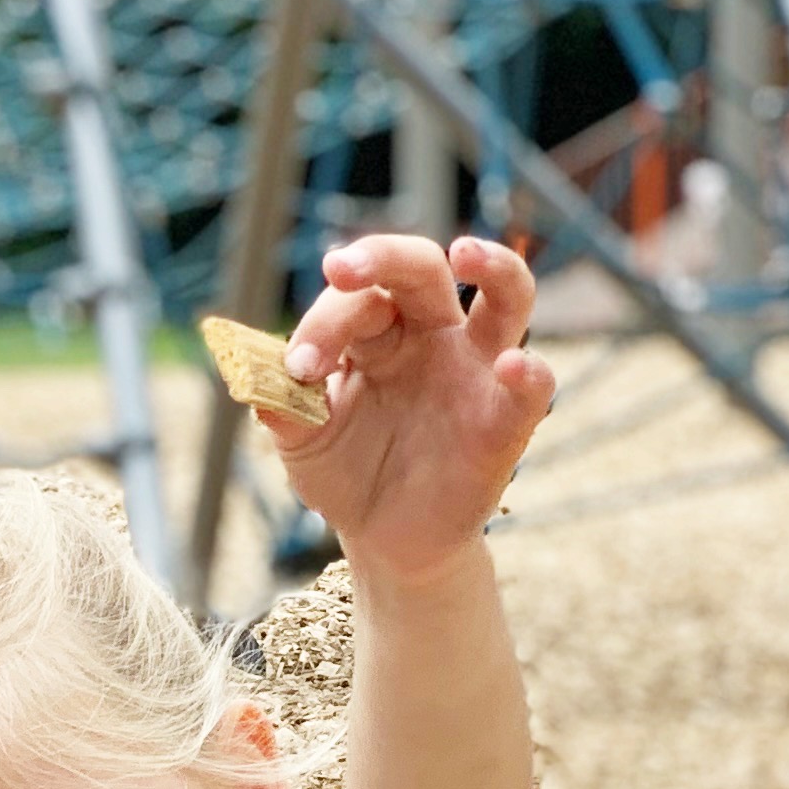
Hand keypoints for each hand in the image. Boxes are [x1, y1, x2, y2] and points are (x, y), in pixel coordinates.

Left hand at [263, 234, 553, 584]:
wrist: (382, 536)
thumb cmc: (346, 471)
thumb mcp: (302, 441)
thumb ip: (283, 408)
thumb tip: (256, 378)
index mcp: (380, 335)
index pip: (358, 299)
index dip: (324, 322)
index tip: (297, 367)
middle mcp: (434, 338)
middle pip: (422, 272)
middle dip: (382, 258)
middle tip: (339, 268)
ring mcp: (477, 373)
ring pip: (507, 299)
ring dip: (496, 267)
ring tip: (465, 252)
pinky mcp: (505, 421)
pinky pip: (533, 388)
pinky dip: (530, 374)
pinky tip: (514, 366)